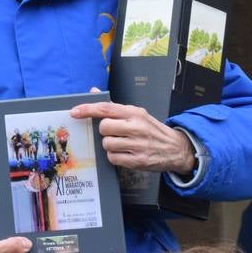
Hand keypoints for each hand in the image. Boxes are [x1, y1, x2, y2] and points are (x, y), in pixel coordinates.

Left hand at [70, 100, 195, 173]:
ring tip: (122, 145)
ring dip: (109, 146)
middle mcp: (136, 127)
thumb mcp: (137, 114)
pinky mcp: (139, 161)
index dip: (87, 109)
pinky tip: (124, 154)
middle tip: (114, 134)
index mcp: (134, 113)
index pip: (106, 108)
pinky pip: (113, 158)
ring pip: (107, 144)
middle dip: (104, 132)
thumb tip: (93, 91)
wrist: (177, 149)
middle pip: (104, 127)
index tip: (74, 112)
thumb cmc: (152, 130)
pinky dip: (115, 157)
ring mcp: (138, 144)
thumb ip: (113, 106)